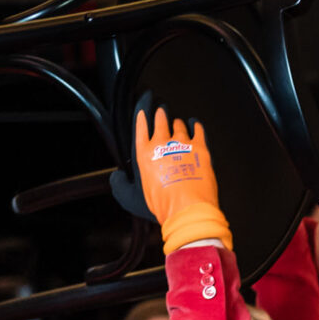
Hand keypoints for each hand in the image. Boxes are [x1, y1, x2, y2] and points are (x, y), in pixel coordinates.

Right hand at [132, 105, 230, 253]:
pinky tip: (196, 125)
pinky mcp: (200, 147)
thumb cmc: (164, 204)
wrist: (187, 208)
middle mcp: (162, 145)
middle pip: (160, 122)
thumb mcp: (133, 197)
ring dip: (178, 123)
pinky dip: (196, 126)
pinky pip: (198, 130)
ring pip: (179, 125)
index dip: (142, 119)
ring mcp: (182, 144)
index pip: (141, 129)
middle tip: (162, 112)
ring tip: (179, 122)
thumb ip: (124, 185)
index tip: (143, 113)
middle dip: (160, 115)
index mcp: (145, 154)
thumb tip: (118, 180)